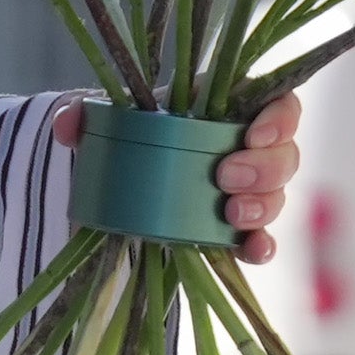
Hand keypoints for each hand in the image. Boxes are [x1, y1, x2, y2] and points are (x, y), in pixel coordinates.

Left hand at [51, 93, 302, 263]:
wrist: (118, 178)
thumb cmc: (127, 134)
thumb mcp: (106, 118)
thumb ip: (84, 112)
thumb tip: (68, 123)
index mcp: (227, 109)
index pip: (278, 104)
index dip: (279, 118)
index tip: (254, 134)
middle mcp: (247, 148)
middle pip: (285, 154)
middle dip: (265, 168)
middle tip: (225, 177)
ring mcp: (247, 191)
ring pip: (279, 194)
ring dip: (263, 205)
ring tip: (230, 214)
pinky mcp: (236, 229)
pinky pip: (263, 238)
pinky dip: (262, 246)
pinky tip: (252, 250)